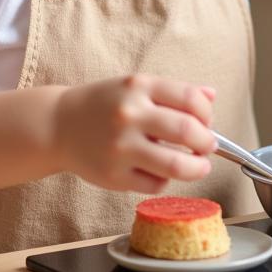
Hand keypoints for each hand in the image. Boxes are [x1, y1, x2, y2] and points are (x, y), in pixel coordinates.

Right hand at [54, 75, 216, 193]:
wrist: (59, 125)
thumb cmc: (104, 104)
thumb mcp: (135, 87)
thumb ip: (174, 91)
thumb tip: (212, 96)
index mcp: (138, 86)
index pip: (191, 99)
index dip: (208, 114)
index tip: (207, 122)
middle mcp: (129, 114)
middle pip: (188, 132)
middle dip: (207, 143)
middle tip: (208, 147)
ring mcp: (120, 147)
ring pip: (176, 165)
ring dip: (197, 168)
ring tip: (199, 166)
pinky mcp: (114, 176)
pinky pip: (156, 184)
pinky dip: (165, 180)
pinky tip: (161, 172)